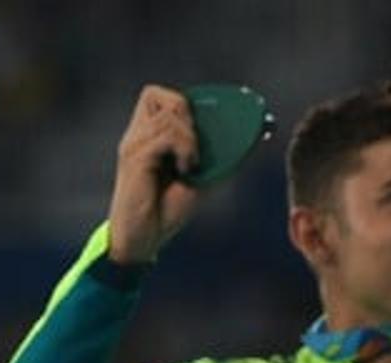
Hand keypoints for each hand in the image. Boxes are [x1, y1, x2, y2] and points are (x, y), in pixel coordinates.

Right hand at [107, 84, 205, 265]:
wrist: (142, 239)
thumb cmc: (166, 211)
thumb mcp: (201, 179)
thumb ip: (220, 157)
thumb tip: (257, 135)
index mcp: (147, 136)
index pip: (159, 96)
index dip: (185, 103)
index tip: (205, 128)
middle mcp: (137, 135)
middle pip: (163, 96)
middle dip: (189, 116)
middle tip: (194, 149)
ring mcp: (134, 144)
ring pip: (170, 114)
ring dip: (191, 138)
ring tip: (190, 165)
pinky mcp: (134, 157)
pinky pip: (167, 135)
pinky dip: (185, 150)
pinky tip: (185, 171)